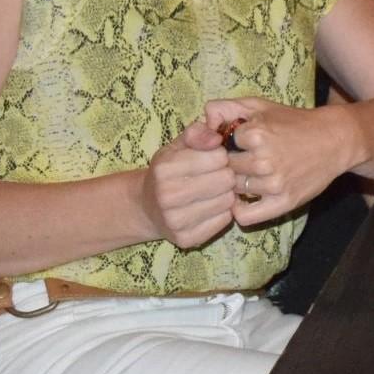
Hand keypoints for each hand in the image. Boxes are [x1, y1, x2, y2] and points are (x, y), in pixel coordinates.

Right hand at [138, 119, 240, 248]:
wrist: (146, 207)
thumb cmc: (167, 172)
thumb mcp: (176, 146)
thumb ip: (196, 134)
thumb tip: (216, 138)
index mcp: (164, 168)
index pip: (218, 157)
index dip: (220, 156)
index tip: (212, 159)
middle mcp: (168, 196)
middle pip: (226, 180)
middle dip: (226, 174)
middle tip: (216, 176)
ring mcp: (176, 221)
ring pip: (227, 201)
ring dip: (226, 194)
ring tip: (213, 191)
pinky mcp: (187, 239)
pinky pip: (224, 221)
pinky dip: (222, 212)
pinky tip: (210, 207)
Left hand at [211, 97, 365, 223]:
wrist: (335, 140)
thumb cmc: (294, 122)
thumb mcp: (259, 106)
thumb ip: (224, 108)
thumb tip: (202, 123)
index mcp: (255, 134)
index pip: (218, 147)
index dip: (224, 146)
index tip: (234, 145)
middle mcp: (263, 160)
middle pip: (225, 170)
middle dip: (230, 166)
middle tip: (242, 162)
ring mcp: (274, 184)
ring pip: (234, 190)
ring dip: (237, 185)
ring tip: (250, 176)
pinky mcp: (284, 202)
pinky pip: (246, 216)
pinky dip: (240, 210)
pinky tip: (247, 199)